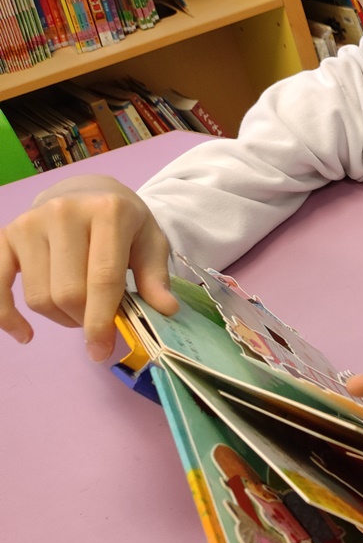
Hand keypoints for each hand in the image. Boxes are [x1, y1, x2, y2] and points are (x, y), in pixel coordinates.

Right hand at [0, 175, 176, 359]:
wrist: (86, 192)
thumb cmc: (124, 224)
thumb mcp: (151, 242)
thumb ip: (156, 276)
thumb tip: (166, 310)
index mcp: (108, 212)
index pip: (103, 278)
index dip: (102, 320)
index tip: (102, 350)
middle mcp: (64, 213)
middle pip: (68, 293)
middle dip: (84, 319)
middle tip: (98, 320)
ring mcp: (30, 222)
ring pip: (38, 296)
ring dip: (59, 318)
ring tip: (78, 310)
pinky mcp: (7, 235)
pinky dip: (6, 316)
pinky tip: (24, 334)